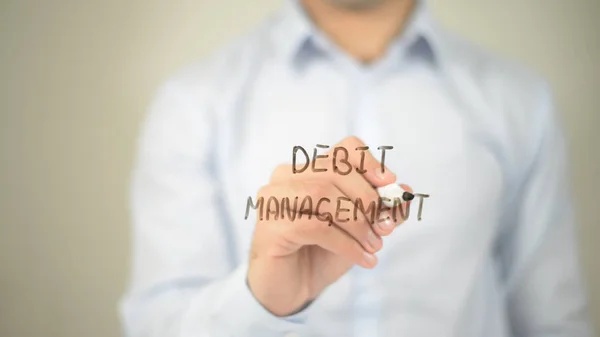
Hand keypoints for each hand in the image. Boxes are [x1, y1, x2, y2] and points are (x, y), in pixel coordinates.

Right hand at [247, 136, 410, 315]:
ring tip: (373, 245)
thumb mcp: (360, 230)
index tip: (389, 185)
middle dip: (367, 198)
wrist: (292, 289)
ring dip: (356, 221)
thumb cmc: (321, 253)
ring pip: (322, 193)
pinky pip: (315, 225)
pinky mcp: (270, 226)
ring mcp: (273, 199)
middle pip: (334, 170)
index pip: (343, 150)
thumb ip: (381, 210)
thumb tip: (404, 192)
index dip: (370, 163)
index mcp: (308, 170)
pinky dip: (346, 242)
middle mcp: (286, 177)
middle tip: (385, 228)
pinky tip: (362, 258)